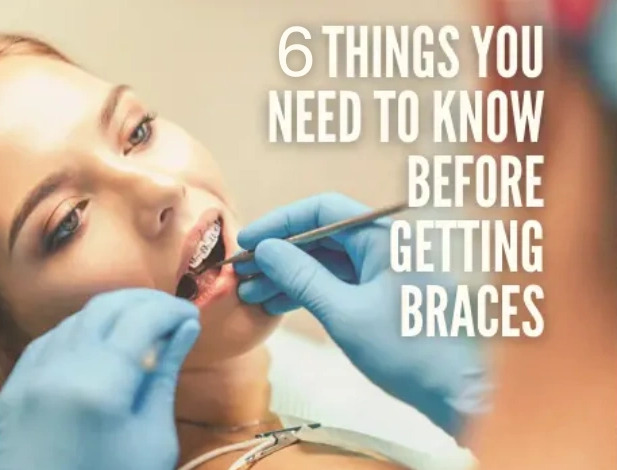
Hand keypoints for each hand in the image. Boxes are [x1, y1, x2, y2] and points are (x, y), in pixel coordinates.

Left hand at [0, 288, 199, 469]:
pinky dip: (81, 332)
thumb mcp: (152, 440)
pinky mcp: (13, 388)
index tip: (191, 318)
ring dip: (112, 314)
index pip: (141, 319)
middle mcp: (59, 369)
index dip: (171, 310)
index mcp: (100, 385)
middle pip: (105, 307)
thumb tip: (185, 330)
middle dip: (144, 302)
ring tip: (142, 329)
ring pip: (75, 318)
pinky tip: (100, 345)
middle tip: (172, 314)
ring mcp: (30, 377)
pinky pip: (50, 340)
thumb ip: (164, 377)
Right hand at [235, 192, 487, 436]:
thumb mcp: (344, 313)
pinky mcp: (380, 295)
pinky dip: (307, 291)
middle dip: (279, 253)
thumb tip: (265, 249)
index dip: (280, 222)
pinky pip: (337, 282)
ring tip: (251, 293)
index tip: (248, 240)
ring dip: (288, 275)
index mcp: (383, 237)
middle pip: (321, 236)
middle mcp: (384, 246)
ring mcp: (383, 271)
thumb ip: (302, 277)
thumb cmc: (408, 350)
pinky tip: (277, 304)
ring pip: (325, 262)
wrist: (458, 392)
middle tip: (242, 272)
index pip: (322, 210)